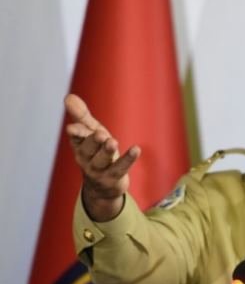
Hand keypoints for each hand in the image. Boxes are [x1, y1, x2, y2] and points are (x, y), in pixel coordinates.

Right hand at [64, 94, 140, 220]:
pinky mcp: (113, 178)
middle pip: (88, 149)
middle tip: (99, 133)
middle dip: (93, 141)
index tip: (72, 128)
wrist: (102, 186)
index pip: (76, 138)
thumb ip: (81, 116)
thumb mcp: (90, 132)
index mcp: (79, 145)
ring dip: (107, 151)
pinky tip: (136, 149)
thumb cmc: (96, 152)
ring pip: (102, 160)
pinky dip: (128, 159)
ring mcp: (99, 170)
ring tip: (112, 142)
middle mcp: (86, 159)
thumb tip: (68, 96)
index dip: (76, 133)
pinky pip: (120, 168)